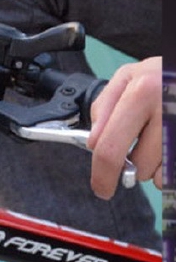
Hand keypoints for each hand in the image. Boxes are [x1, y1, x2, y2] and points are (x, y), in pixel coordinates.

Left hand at [86, 56, 162, 198]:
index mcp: (141, 93)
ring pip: (160, 172)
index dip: (102, 176)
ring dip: (156, 164)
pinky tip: (169, 143)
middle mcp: (166, 109)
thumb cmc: (165, 73)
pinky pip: (173, 173)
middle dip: (133, 166)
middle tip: (139, 148)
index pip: (111, 148)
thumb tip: (93, 142)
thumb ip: (104, 107)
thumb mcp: (130, 75)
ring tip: (162, 136)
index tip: (101, 188)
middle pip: (139, 165)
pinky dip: (169, 165)